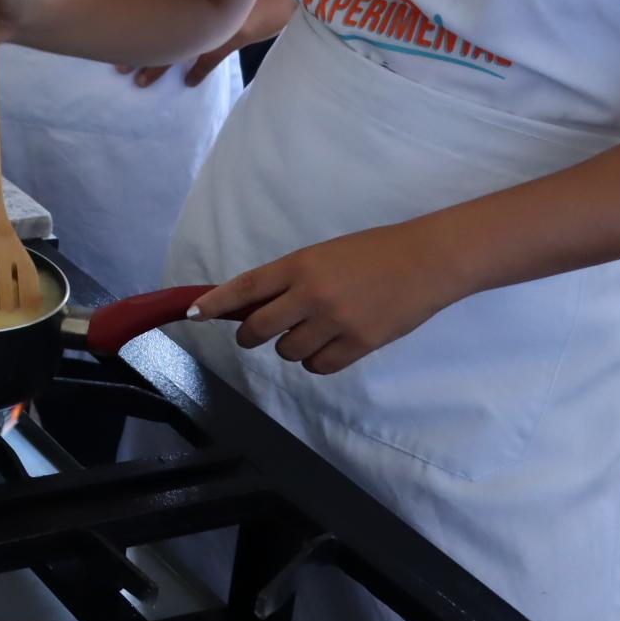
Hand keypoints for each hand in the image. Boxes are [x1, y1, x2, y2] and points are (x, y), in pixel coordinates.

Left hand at [120, 0, 294, 87]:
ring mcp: (212, 25)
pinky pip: (209, 60)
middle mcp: (195, 9)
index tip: (115, 35)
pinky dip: (198, 71)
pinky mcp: (232, 36)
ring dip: (158, 65)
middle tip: (118, 66)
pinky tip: (188, 82)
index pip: (153, 10)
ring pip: (177, 49)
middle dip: (138, 51)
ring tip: (139, 80)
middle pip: (158, 33)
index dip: (134, 23)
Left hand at [194, 220, 466, 374]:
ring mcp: (336, 322)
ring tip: (309, 333)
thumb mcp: (323, 255)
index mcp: (299, 265)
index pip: (245, 287)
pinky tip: (327, 348)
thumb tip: (254, 305)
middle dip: (250, 335)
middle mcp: (311, 294)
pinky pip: (319, 367)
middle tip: (255, 335)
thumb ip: (290, 279)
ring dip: (289, 348)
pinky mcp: (360, 344)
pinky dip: (317, 362)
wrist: (426, 262)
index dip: (215, 303)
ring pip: (288, 352)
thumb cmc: (373, 253)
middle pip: (259, 328)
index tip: (192, 313)